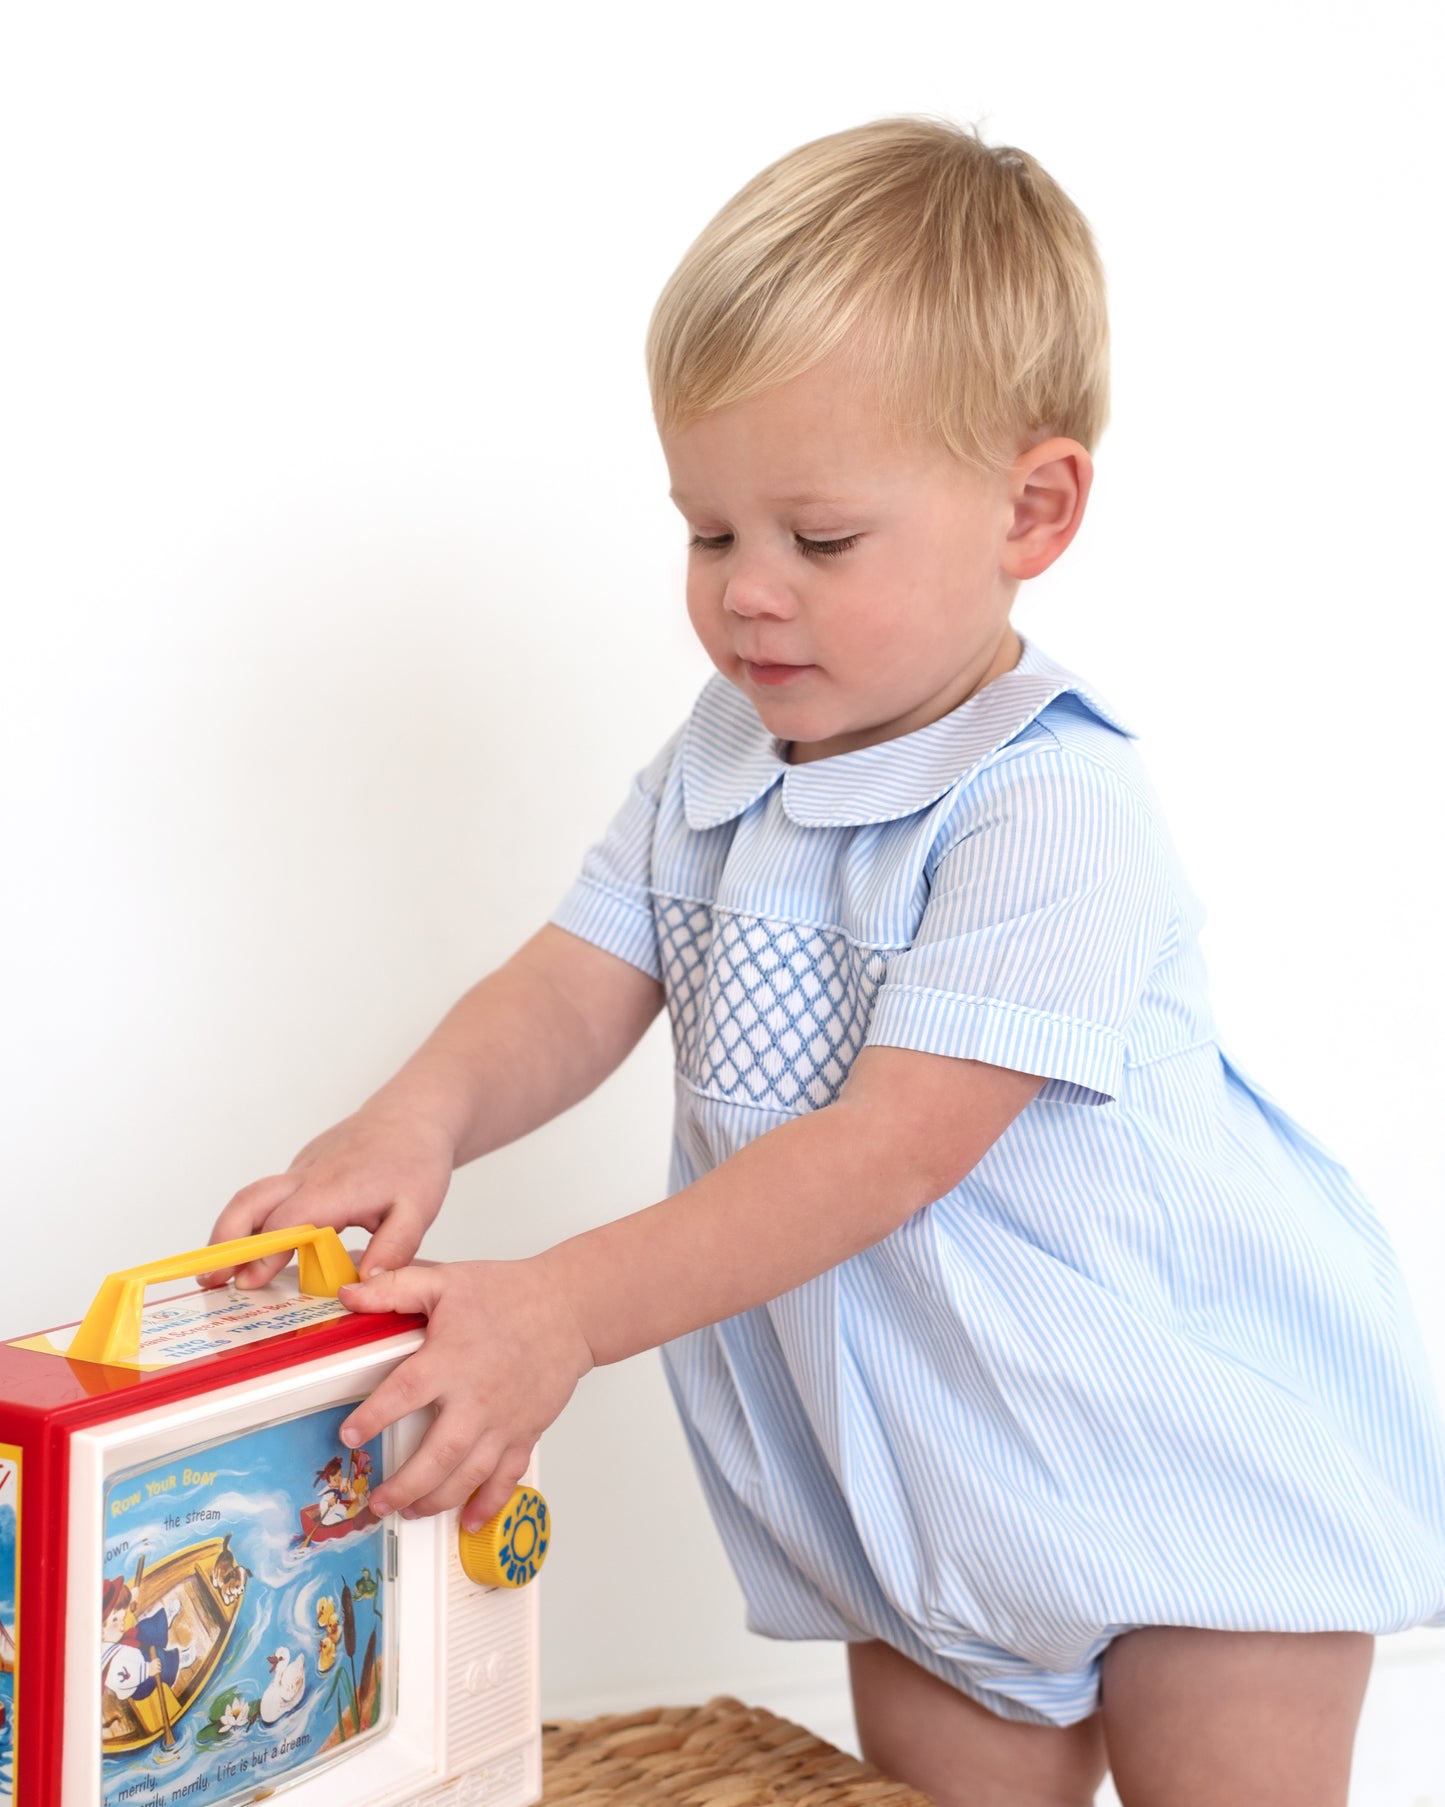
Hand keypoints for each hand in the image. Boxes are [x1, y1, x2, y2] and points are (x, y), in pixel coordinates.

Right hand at [204, 1106, 455, 1288]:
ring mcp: (302, 1171)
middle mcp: (308, 1176)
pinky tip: (255, 1252)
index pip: (287, 1222)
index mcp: (334, 1188)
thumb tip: (365, 1285)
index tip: (247, 1282)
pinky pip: (270, 1197)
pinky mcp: (302, 1171)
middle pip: (250, 1201)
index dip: (264, 1251)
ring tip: (218, 1271)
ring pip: (253, 1197)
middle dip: (225, 1240)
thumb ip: (394, 1249)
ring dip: (230, 1232)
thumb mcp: (418, 1210)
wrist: (413, 1114)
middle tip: (210, 1278)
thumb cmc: (416, 1159)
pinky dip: (253, 1222)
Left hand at [337, 1257, 593, 1529]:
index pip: (403, 1394)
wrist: (569, 1309)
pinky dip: (489, 1504)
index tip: (349, 1437)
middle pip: (437, 1455)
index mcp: (451, 1360)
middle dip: (403, 1486)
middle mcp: (476, 1398)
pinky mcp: (525, 1433)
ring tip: (410, 1512)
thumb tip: (349, 1293)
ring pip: (468, 1475)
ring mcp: (503, 1421)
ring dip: (436, 1500)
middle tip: (378, 1502)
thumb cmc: (510, 1294)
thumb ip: (395, 1288)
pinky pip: (507, 1478)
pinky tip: (469, 1520)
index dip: (372, 1418)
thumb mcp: (447, 1281)